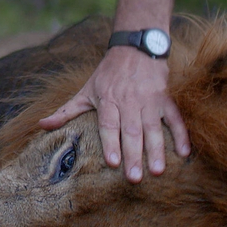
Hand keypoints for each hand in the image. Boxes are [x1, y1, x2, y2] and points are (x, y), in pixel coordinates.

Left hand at [38, 46, 189, 182]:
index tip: (112, 163)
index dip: (110, 143)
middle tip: (135, 178)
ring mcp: (150, 100)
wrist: (135, 47)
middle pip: (131, 131)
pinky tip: (184, 153)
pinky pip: (175, 118)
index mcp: (108, 100)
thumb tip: (41, 125)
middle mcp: (129, 101)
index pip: (109, 124)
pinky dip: (181, 135)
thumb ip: (66, 111)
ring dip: (157, 150)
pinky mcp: (166, 98)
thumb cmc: (107, 74)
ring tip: (158, 171)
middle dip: (134, 155)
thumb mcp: (85, 90)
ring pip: (154, 128)